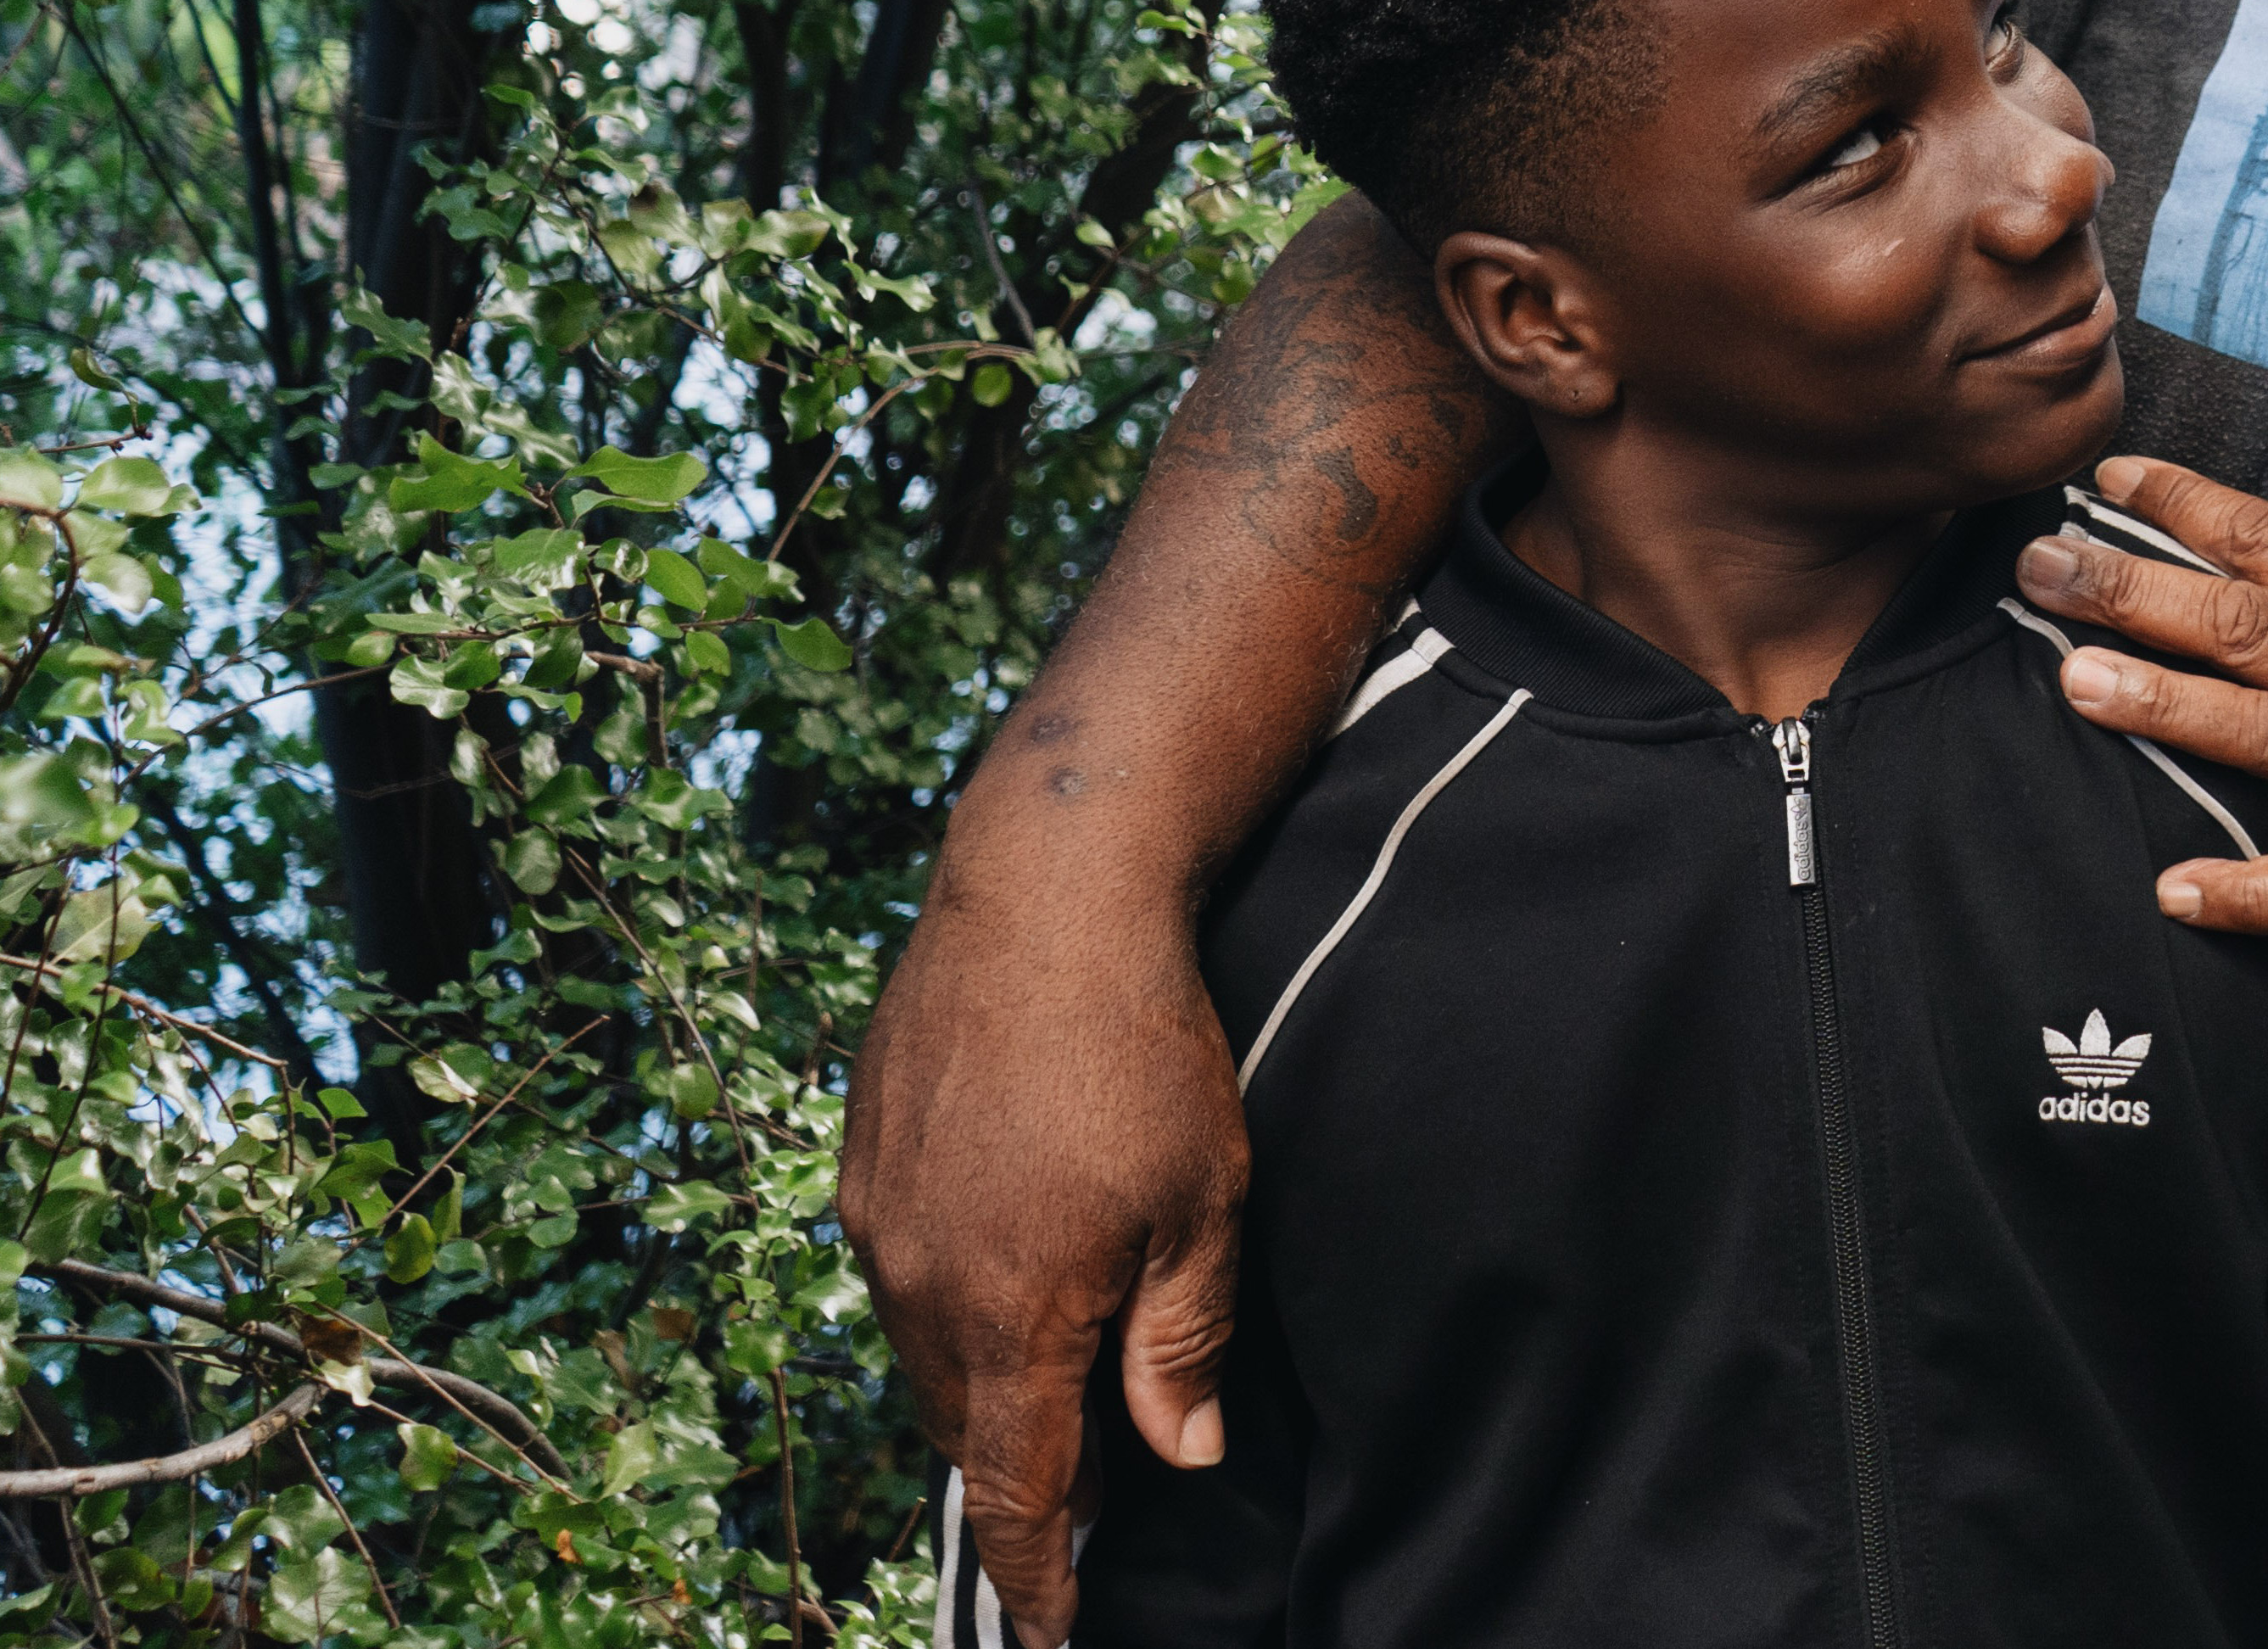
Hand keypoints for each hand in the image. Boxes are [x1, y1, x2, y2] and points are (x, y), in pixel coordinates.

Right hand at [837, 864, 1247, 1648]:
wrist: (1046, 896)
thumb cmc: (1144, 1046)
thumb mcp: (1201, 1202)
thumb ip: (1180, 1343)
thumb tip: (1182, 1459)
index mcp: (1009, 1314)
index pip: (1012, 1491)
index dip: (1038, 1574)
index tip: (1057, 1629)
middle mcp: (919, 1283)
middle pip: (965, 1427)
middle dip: (1021, 1471)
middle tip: (1091, 1489)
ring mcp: (878, 1220)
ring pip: (925, 1351)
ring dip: (984, 1381)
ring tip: (1054, 1378)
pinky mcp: (862, 1159)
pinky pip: (901, 1270)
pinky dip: (952, 1300)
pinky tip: (1007, 1263)